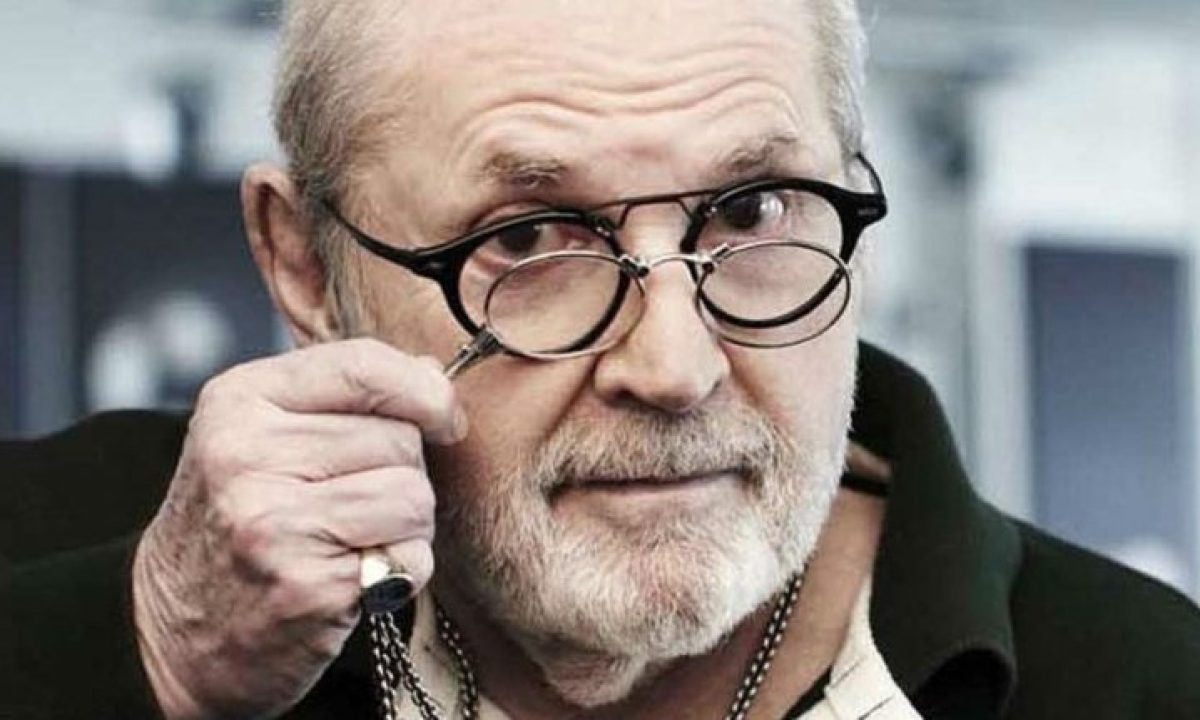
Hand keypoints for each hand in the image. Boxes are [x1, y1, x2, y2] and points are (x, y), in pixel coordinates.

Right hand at [131, 339, 465, 718]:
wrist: (172, 632)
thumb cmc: (236, 523)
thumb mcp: (261, 435)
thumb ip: (341, 395)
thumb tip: (431, 372)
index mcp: (238, 400)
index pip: (363, 366)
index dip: (425, 390)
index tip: (444, 418)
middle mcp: (246, 455)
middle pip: (400, 437)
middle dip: (403, 472)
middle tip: (356, 502)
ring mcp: (274, 522)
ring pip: (413, 495)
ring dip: (408, 524)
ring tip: (357, 537)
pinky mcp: (308, 584)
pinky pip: (410, 557)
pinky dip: (402, 569)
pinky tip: (355, 575)